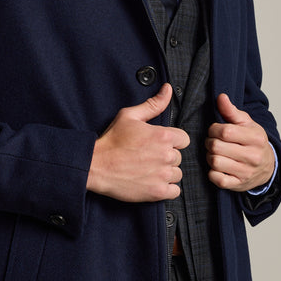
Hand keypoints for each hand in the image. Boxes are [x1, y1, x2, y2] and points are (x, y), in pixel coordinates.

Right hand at [87, 83, 189, 202]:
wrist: (96, 166)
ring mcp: (162, 175)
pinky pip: (175, 191)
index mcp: (163, 136)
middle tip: (148, 157)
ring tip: (148, 170)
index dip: (171, 141)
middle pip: (179, 157)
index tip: (158, 144)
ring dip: (166, 173)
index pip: (183, 139)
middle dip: (166, 157)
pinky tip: (152, 182)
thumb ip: (153, 104)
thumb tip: (168, 89)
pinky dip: (166, 188)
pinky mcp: (158, 192)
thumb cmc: (111, 140)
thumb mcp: (130, 116)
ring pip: (177, 174)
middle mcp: (166, 155)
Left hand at [206, 94, 274, 191]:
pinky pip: (217, 179)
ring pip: (215, 162)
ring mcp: (246, 172)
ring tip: (215, 153)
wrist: (267, 166)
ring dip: (210, 156)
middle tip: (213, 142)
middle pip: (217, 147)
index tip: (215, 130)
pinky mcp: (238, 184)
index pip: (225, 131)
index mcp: (256, 138)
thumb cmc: (254, 142)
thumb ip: (232, 111)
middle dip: (210, 142)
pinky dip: (212, 172)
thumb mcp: (247, 124)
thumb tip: (221, 97)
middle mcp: (253, 156)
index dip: (214, 129)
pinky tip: (218, 166)